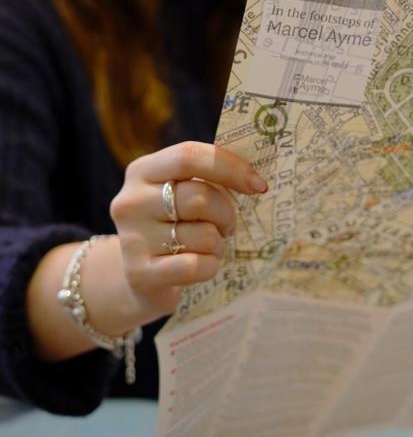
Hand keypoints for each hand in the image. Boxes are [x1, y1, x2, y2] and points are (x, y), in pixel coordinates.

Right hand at [109, 141, 267, 320]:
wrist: (138, 280)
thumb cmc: (170, 225)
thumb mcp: (177, 193)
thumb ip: (204, 178)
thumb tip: (254, 177)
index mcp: (141, 171)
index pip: (188, 156)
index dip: (229, 167)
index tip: (258, 185)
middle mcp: (130, 202)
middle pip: (199, 197)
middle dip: (226, 213)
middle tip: (228, 225)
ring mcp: (132, 239)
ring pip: (202, 235)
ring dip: (218, 243)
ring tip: (210, 247)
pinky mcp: (140, 274)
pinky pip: (195, 266)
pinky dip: (210, 265)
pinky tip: (202, 265)